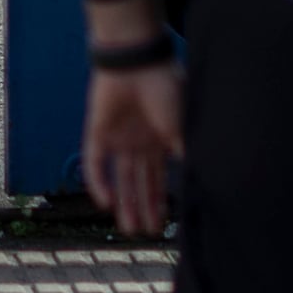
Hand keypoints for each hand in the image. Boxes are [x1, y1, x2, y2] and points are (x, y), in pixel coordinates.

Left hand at [81, 0, 181, 236]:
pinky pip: (95, 162)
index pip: (160, 176)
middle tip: (146, 233)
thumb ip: (186, 154)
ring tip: (129, 228)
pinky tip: (104, 203)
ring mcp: (118, 137)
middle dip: (144, 207)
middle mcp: (139, 141)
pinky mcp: (97, 132)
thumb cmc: (165, 87)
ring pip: (119, 178)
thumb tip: (198, 184)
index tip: (165, 224)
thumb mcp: (182, 125)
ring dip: (124, 203)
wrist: (136, 60)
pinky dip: (98, 183)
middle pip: (140, 181)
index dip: (161, 200)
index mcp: (161, 138)